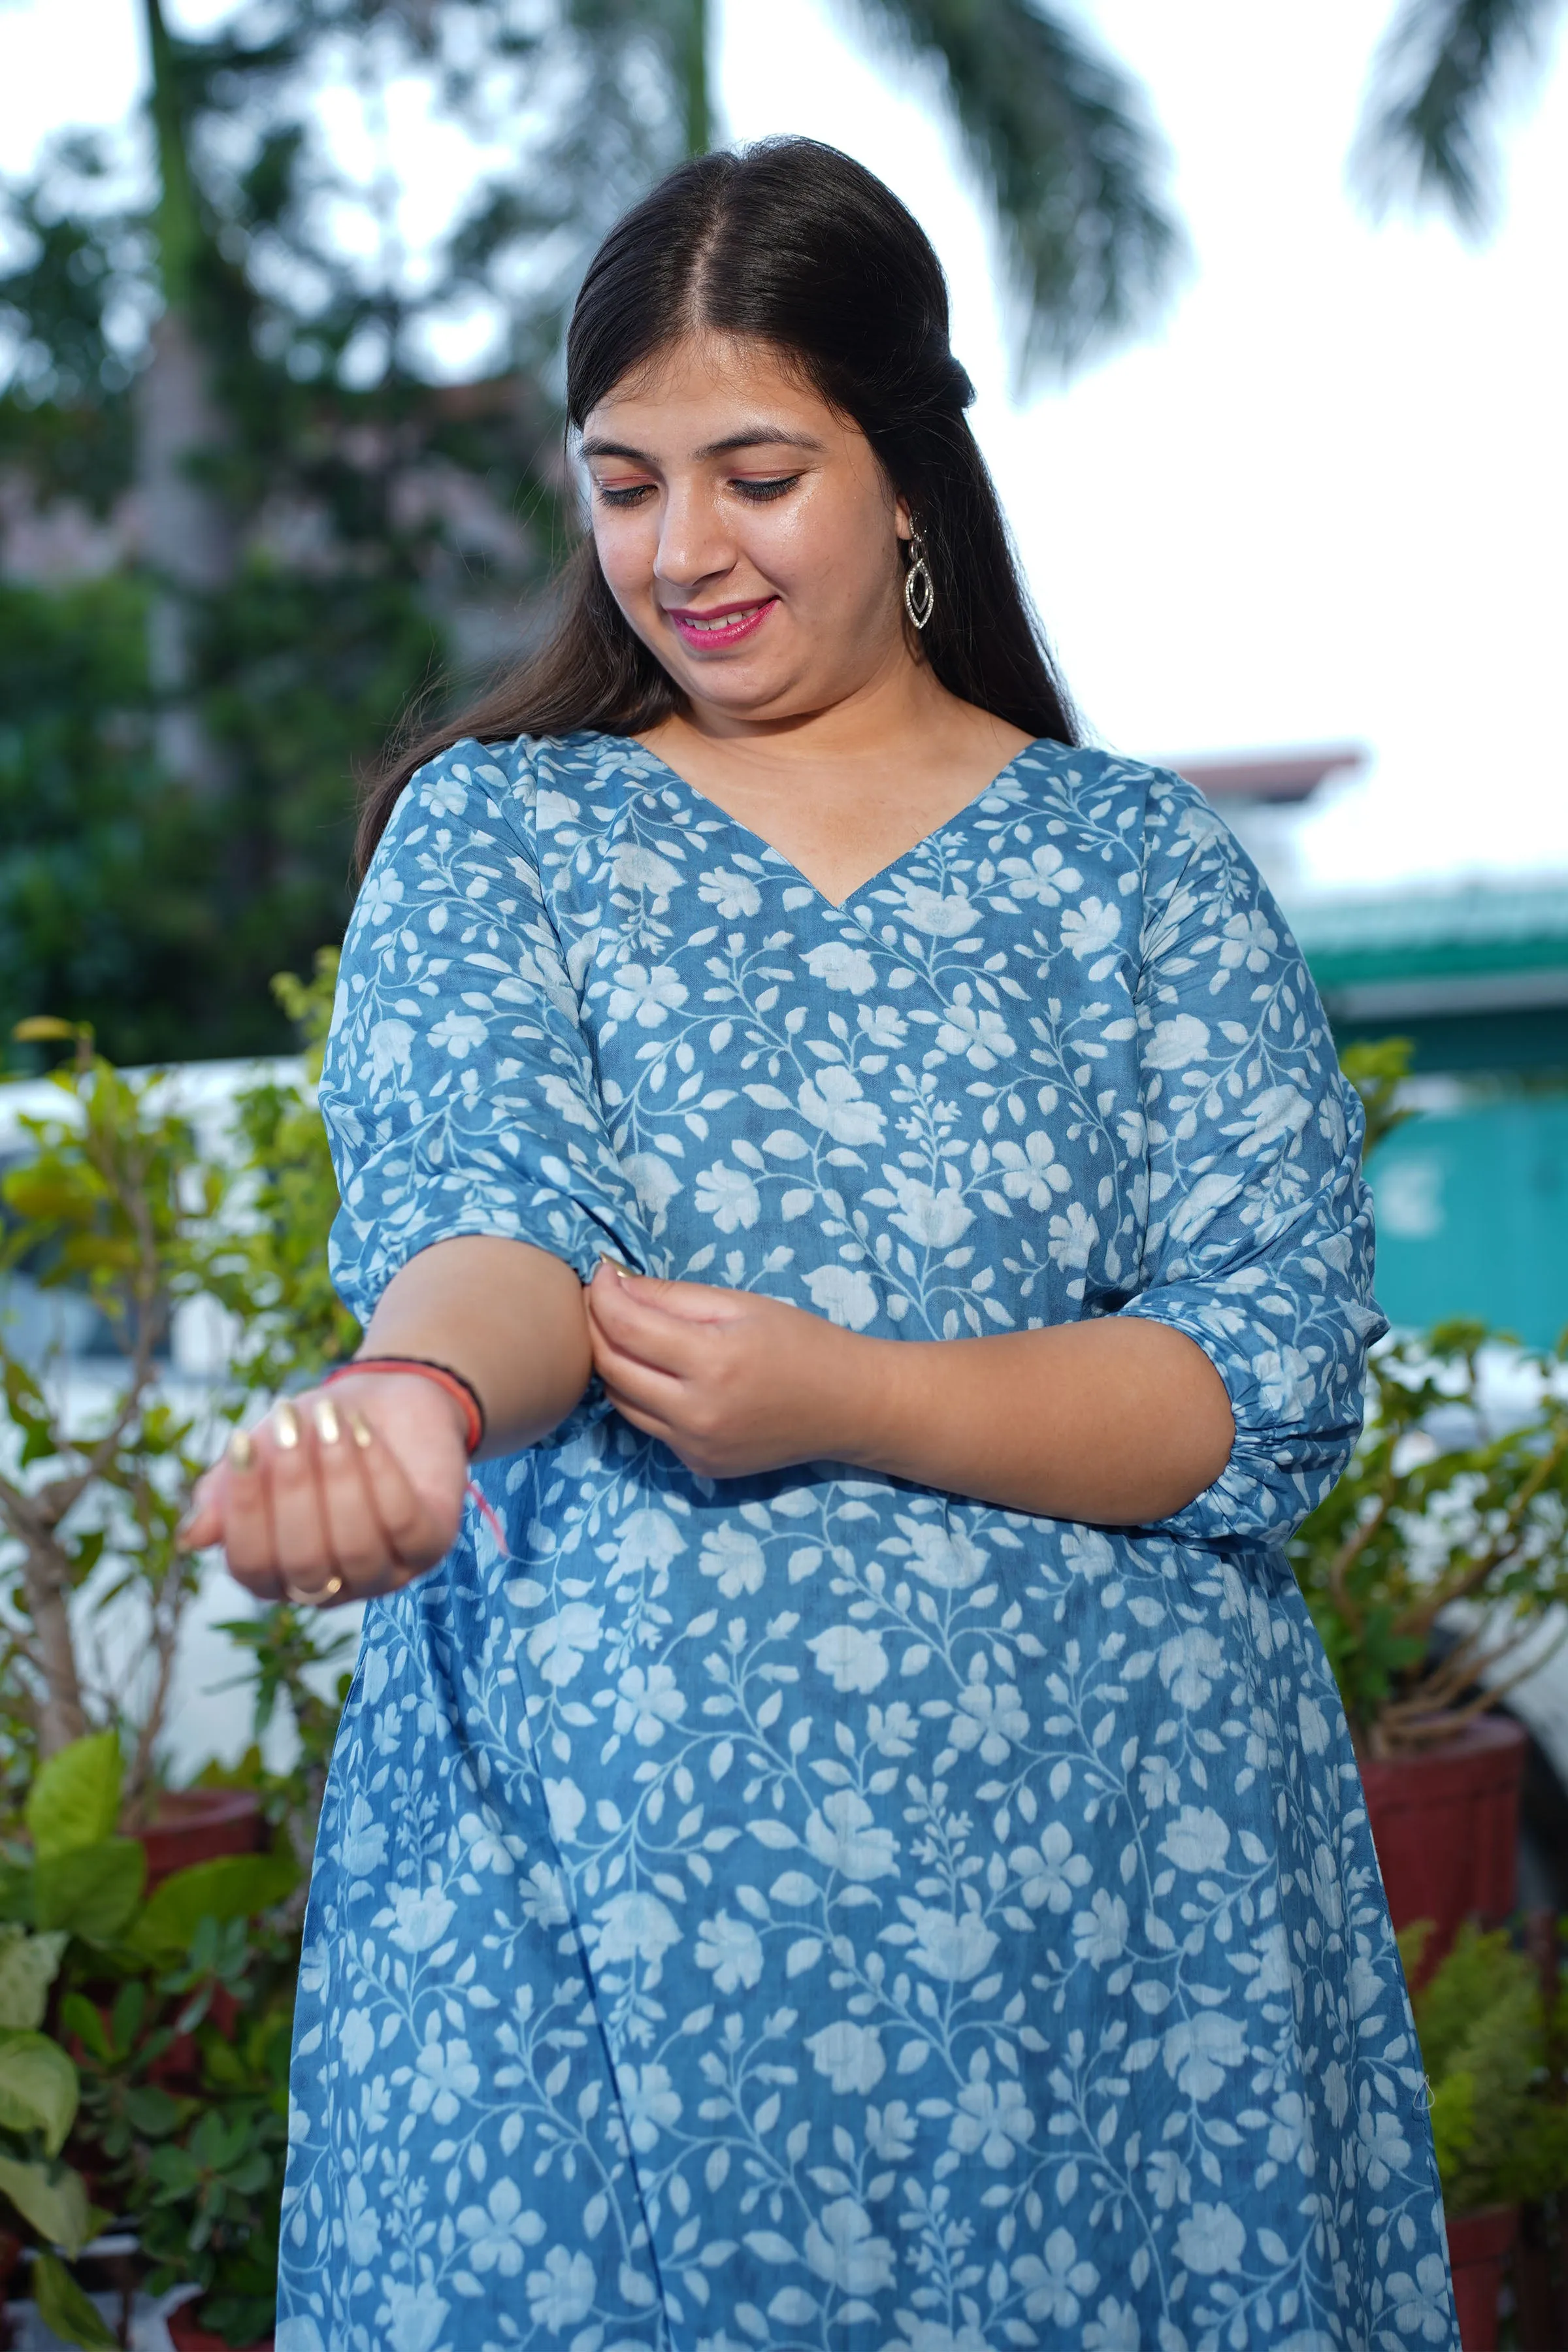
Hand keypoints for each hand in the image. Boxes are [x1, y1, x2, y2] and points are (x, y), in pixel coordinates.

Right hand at [178, 1371, 471, 1605]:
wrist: (388, 1399)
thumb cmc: (313, 1433)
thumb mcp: (263, 1450)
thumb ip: (225, 1492)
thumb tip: (193, 1537)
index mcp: (280, 1574)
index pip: (251, 1567)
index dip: (244, 1510)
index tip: (242, 1441)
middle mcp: (332, 1587)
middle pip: (304, 1563)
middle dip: (294, 1489)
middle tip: (288, 1424)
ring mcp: (386, 1573)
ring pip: (357, 1548)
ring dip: (340, 1478)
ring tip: (331, 1418)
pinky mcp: (432, 1547)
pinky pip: (406, 1526)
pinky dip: (382, 1475)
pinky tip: (364, 1432)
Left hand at [585, 1261, 867, 1478]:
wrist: (848, 1407)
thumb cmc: (801, 1343)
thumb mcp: (741, 1305)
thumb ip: (673, 1297)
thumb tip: (614, 1285)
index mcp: (714, 1362)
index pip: (626, 1327)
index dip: (603, 1295)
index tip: (601, 1273)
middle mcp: (698, 1413)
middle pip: (611, 1367)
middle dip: (595, 1328)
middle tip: (602, 1301)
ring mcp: (695, 1447)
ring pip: (621, 1402)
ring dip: (613, 1364)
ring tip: (626, 1334)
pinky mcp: (699, 1466)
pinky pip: (650, 1427)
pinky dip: (644, 1396)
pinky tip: (663, 1375)